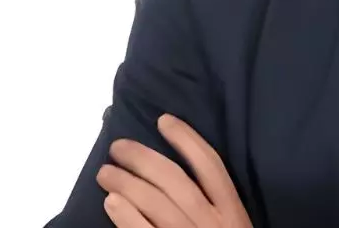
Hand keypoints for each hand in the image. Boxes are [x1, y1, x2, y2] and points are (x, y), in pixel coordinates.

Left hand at [95, 113, 251, 227]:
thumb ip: (214, 207)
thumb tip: (175, 177)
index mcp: (232, 212)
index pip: (210, 165)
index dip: (186, 139)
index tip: (163, 120)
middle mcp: (212, 223)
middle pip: (174, 179)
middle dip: (143, 158)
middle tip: (118, 147)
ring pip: (154, 202)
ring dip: (126, 182)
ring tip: (105, 173)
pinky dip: (126, 216)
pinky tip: (111, 203)